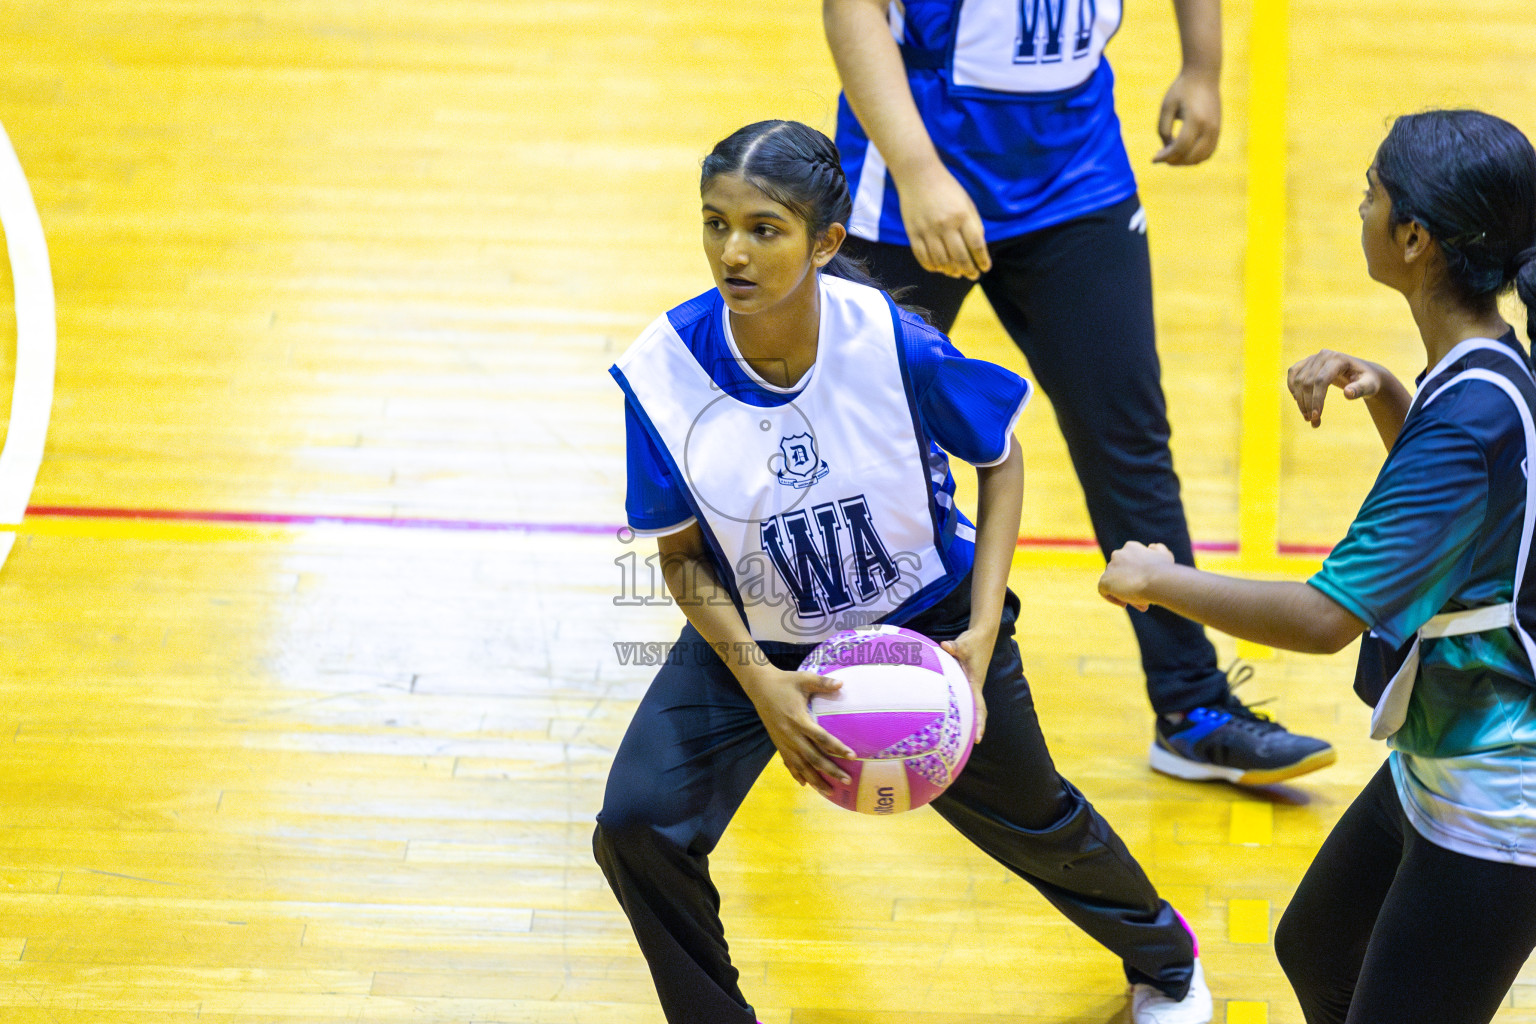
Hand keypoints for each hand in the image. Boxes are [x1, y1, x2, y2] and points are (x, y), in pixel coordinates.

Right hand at [742, 668, 854, 794]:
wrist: (760, 687)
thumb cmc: (785, 682)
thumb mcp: (804, 679)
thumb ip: (823, 683)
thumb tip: (842, 683)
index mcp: (799, 719)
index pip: (821, 738)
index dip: (837, 748)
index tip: (852, 757)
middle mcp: (791, 735)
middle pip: (813, 758)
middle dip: (830, 771)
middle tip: (847, 781)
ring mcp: (783, 741)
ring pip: (801, 765)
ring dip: (815, 779)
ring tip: (830, 791)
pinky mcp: (778, 743)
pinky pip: (788, 763)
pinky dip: (797, 774)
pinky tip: (805, 784)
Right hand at [895, 164, 991, 280]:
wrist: (918, 176)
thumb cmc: (947, 188)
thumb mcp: (967, 202)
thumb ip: (974, 224)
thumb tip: (978, 247)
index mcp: (962, 216)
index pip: (976, 245)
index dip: (982, 260)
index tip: (985, 268)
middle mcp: (945, 225)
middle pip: (959, 257)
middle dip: (968, 270)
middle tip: (973, 276)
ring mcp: (927, 230)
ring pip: (941, 261)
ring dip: (951, 271)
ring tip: (956, 273)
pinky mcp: (913, 233)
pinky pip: (922, 257)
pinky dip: (931, 267)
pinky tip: (938, 268)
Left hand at [939, 630, 992, 742]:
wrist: (982, 635)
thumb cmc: (974, 641)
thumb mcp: (964, 644)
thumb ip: (954, 647)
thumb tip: (945, 646)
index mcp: (975, 682)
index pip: (979, 707)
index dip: (979, 723)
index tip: (977, 738)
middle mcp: (974, 686)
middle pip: (976, 711)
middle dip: (973, 728)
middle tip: (965, 745)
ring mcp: (970, 684)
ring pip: (969, 705)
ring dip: (966, 719)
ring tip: (956, 736)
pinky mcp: (965, 679)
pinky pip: (962, 697)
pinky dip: (958, 707)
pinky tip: (948, 714)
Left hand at [1098, 541, 1174, 611]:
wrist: (1158, 581)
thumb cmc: (1164, 570)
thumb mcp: (1165, 555)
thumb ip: (1158, 549)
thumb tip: (1152, 547)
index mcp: (1131, 547)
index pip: (1130, 562)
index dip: (1138, 575)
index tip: (1147, 584)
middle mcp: (1118, 555)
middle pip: (1122, 574)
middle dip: (1132, 585)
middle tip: (1145, 598)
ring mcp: (1110, 568)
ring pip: (1115, 584)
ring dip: (1126, 593)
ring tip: (1141, 603)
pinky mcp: (1105, 580)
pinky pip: (1103, 590)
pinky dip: (1112, 598)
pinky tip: (1125, 604)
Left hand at [1153, 70, 1220, 164]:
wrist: (1204, 75)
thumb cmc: (1181, 90)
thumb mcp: (1166, 107)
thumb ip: (1163, 130)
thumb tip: (1167, 151)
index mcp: (1195, 119)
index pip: (1180, 147)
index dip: (1166, 156)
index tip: (1154, 159)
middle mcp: (1209, 127)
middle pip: (1191, 156)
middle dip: (1174, 161)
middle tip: (1161, 158)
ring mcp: (1216, 129)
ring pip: (1201, 157)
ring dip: (1185, 161)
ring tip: (1171, 156)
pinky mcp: (1218, 130)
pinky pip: (1208, 152)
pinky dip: (1196, 158)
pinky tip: (1183, 153)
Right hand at [1287, 349, 1382, 427]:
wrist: (1362, 373)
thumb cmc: (1368, 381)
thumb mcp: (1370, 386)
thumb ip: (1361, 389)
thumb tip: (1348, 393)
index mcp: (1338, 359)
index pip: (1321, 380)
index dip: (1316, 399)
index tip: (1316, 416)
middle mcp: (1323, 355)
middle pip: (1307, 382)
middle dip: (1308, 404)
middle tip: (1313, 421)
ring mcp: (1313, 358)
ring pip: (1298, 380)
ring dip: (1300, 401)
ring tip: (1307, 417)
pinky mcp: (1307, 362)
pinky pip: (1293, 374)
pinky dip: (1292, 388)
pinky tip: (1297, 401)